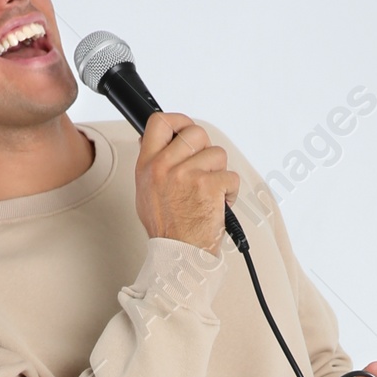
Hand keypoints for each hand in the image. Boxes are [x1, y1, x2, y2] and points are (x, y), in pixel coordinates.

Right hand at [134, 112, 240, 248]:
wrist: (179, 255)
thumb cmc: (167, 229)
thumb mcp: (146, 193)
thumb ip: (152, 164)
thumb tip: (155, 140)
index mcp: (148, 166)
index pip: (159, 122)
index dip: (178, 121)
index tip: (186, 129)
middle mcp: (164, 167)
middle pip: (196, 132)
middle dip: (206, 150)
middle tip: (205, 169)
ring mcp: (186, 175)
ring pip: (217, 154)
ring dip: (220, 174)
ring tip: (210, 194)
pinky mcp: (208, 186)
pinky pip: (230, 176)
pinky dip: (230, 192)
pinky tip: (219, 205)